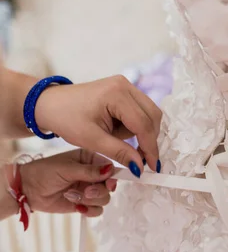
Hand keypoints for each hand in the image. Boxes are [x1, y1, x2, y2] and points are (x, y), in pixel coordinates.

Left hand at [19, 150, 116, 217]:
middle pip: (109, 185)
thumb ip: (89, 171)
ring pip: (104, 199)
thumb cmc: (44, 172)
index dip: (111, 177)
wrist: (28, 189)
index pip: (110, 167)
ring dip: (90, 200)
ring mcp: (88, 189)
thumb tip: (111, 170)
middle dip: (99, 191)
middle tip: (86, 192)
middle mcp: (92, 174)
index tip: (108, 184)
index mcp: (89, 159)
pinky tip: (77, 207)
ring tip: (72, 196)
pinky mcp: (83, 203)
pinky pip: (97, 210)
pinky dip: (89, 210)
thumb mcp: (67, 169)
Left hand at [34, 76, 161, 174]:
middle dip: (148, 139)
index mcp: (117, 94)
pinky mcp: (123, 89)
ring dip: (141, 132)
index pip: (143, 124)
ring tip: (117, 141)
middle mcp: (125, 85)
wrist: (49, 104)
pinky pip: (140, 109)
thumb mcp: (92, 140)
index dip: (150, 147)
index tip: (153, 167)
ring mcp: (125, 84)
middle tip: (140, 159)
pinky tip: (118, 133)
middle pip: (152, 116)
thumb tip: (140, 166)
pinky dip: (135, 125)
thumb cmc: (66, 119)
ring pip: (148, 113)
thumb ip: (119, 152)